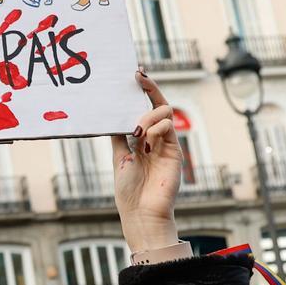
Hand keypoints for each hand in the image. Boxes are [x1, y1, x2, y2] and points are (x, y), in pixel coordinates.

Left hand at [111, 71, 180, 253]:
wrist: (141, 211)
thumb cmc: (128, 189)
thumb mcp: (118, 156)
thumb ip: (118, 135)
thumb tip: (110, 115)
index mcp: (141, 138)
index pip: (144, 108)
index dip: (142, 91)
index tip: (135, 73)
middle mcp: (155, 138)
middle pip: (157, 105)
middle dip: (149, 89)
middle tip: (137, 77)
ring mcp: (166, 143)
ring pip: (164, 112)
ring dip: (148, 115)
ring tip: (137, 132)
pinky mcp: (175, 151)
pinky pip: (169, 126)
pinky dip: (155, 128)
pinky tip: (145, 141)